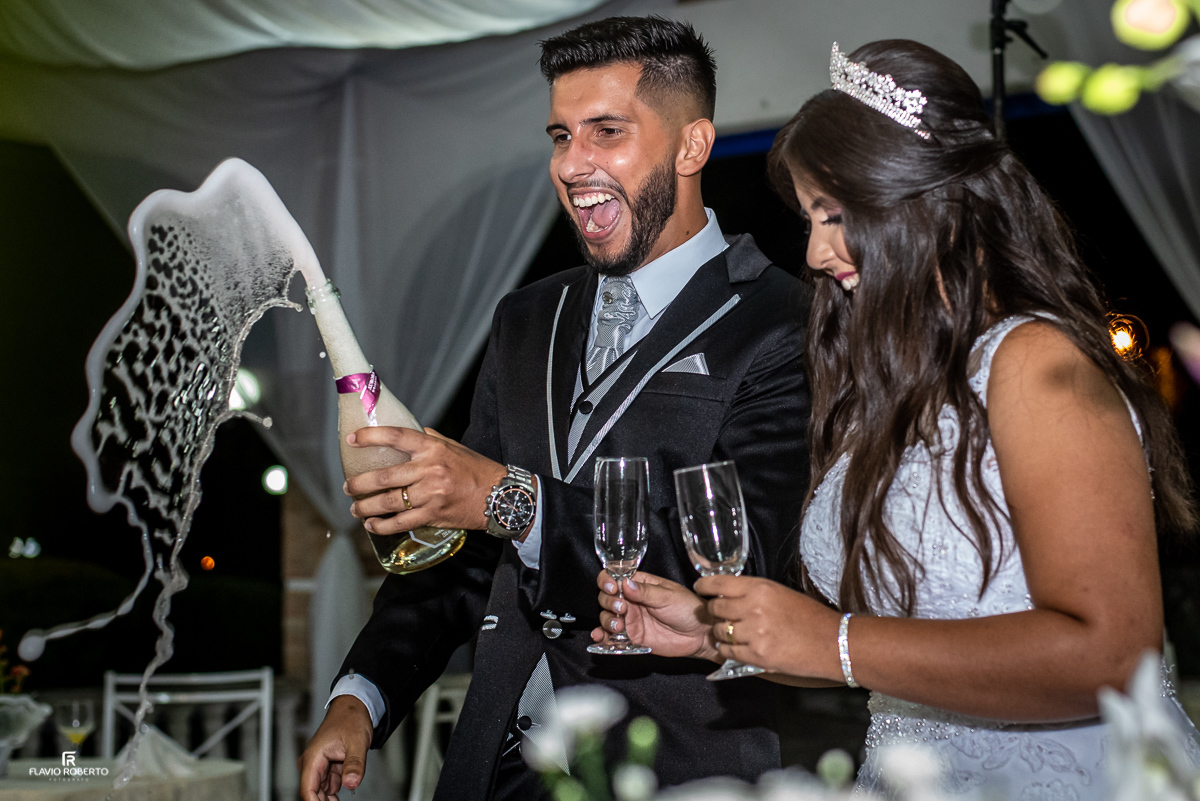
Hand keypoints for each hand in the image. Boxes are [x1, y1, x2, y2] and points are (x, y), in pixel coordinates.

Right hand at [299, 695, 372, 800]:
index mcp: (313, 757)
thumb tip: (351, 784)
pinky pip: (328, 785)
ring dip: (330, 798)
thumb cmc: (351, 718)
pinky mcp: (326, 766)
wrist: (354, 707)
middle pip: (313, 793)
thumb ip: (354, 764)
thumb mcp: (357, 741)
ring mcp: (318, 765)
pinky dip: (335, 792)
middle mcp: (312, 762)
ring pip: (320, 791)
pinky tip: (344, 791)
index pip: (307, 790)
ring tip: (342, 796)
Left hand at [344, 427, 506, 533]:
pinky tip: (372, 525)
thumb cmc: (477, 470)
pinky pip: (402, 522)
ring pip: (389, 502)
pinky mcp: (434, 515)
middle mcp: (430, 470)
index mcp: (434, 449)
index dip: (371, 437)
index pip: (397, 437)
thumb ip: (431, 440)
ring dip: (367, 507)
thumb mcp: (455, 447)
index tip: (352, 439)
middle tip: (349, 487)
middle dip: (360, 484)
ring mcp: (432, 494)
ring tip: (356, 508)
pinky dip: (383, 525)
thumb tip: (411, 432)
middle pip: (385, 476)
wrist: (500, 496)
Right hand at [591, 571, 719, 659]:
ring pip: (607, 617)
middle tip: (621, 608)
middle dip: (608, 602)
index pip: (615, 577)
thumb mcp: (668, 596)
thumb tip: (625, 583)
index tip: (612, 588)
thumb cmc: (688, 608)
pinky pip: (612, 637)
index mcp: (639, 584)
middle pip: (606, 597)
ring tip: (618, 625)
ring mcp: (631, 619)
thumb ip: (645, 592)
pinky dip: (603, 637)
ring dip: (607, 620)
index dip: (608, 581)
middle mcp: (632, 601)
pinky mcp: (632, 637)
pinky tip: (600, 637)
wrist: (700, 635)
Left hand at [696, 575, 841, 680]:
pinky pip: (729, 652)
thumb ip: (753, 593)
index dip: (704, 587)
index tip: (700, 589)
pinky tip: (735, 648)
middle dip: (713, 612)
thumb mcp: (780, 594)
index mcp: (761, 588)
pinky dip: (728, 650)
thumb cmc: (810, 617)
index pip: (718, 583)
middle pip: (715, 609)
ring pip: (720, 632)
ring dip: (721, 633)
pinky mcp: (758, 656)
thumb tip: (728, 594)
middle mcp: (754, 608)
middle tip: (718, 616)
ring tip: (730, 634)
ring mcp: (755, 633)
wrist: (833, 643)